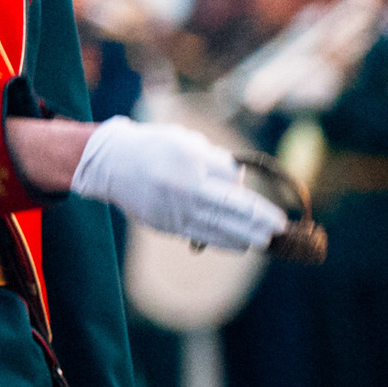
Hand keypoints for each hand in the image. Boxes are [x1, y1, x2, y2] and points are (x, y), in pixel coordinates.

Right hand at [69, 119, 286, 249]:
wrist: (110, 162)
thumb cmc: (154, 146)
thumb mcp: (188, 143)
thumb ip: (216, 162)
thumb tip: (238, 183)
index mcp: (192, 176)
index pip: (234, 197)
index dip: (257, 209)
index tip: (276, 218)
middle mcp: (184, 199)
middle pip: (228, 218)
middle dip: (254, 226)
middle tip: (277, 233)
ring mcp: (173, 216)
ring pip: (214, 231)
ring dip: (240, 237)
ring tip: (259, 241)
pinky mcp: (164, 225)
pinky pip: (198, 236)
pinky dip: (218, 240)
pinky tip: (236, 243)